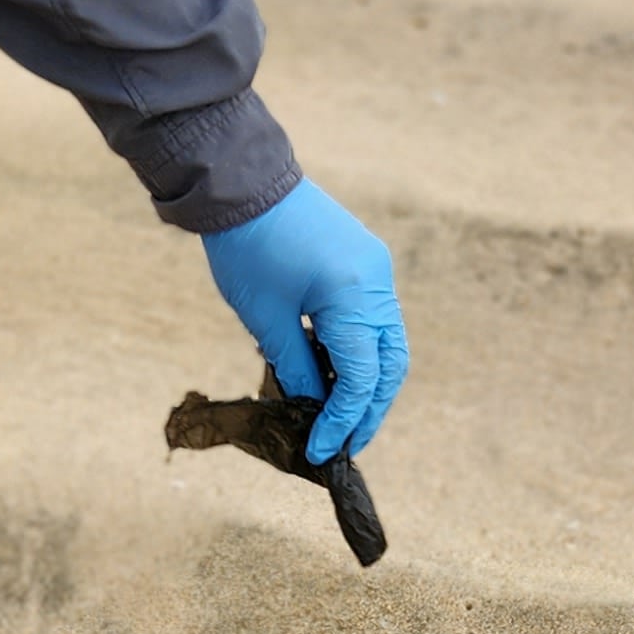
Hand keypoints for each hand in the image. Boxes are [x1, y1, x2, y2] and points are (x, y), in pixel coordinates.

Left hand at [202, 178, 407, 463]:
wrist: (242, 181)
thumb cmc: (246, 247)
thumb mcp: (266, 319)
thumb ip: (296, 366)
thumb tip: (313, 406)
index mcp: (354, 298)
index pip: (360, 378)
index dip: (343, 420)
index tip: (322, 452)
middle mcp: (378, 283)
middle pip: (390, 365)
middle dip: (370, 409)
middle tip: (346, 442)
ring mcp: (376, 269)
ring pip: (388, 343)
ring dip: (369, 382)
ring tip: (342, 416)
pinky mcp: (366, 261)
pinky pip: (375, 317)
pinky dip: (361, 350)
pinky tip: (335, 373)